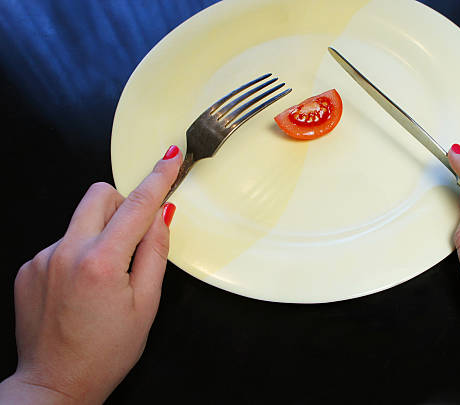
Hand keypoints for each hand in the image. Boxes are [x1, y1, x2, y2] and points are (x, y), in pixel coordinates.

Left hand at [0, 145, 181, 403]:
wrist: (54, 384)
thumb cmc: (107, 352)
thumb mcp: (146, 305)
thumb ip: (154, 253)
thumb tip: (161, 215)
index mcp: (102, 262)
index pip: (137, 206)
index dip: (158, 178)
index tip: (170, 156)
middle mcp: (66, 252)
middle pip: (99, 195)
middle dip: (122, 203)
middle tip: (133, 235)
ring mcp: (42, 258)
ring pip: (80, 220)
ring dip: (99, 233)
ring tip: (103, 277)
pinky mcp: (28, 268)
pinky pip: (61, 242)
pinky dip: (78, 253)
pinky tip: (80, 287)